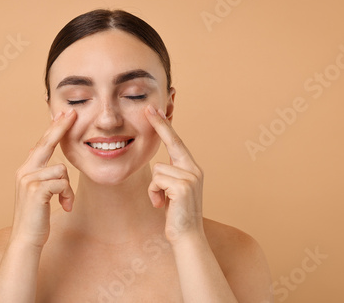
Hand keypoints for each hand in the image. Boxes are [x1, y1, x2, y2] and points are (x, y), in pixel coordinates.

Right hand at [10, 109, 76, 247]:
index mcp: (25, 170)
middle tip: (72, 113)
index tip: (63, 114)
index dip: (53, 128)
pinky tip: (64, 206)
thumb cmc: (36, 217)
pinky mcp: (36, 190)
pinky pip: (62, 183)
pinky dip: (67, 196)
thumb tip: (41, 153)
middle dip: (60, 127)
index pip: (42, 144)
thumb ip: (40, 173)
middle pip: (46, 143)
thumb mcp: (37, 191)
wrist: (27, 239)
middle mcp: (24, 171)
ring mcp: (28, 179)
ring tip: (65, 202)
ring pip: (62, 170)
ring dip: (68, 189)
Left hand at [144, 105, 203, 243]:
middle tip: (149, 108)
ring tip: (163, 202)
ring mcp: (190, 177)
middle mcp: (194, 170)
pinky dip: (154, 194)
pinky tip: (162, 206)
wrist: (187, 237)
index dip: (165, 126)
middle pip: (172, 143)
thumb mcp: (173, 191)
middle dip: (160, 125)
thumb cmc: (176, 214)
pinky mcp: (183, 186)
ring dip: (154, 187)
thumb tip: (159, 167)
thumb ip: (170, 176)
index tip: (155, 111)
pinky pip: (156, 181)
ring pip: (157, 169)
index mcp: (191, 169)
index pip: (177, 143)